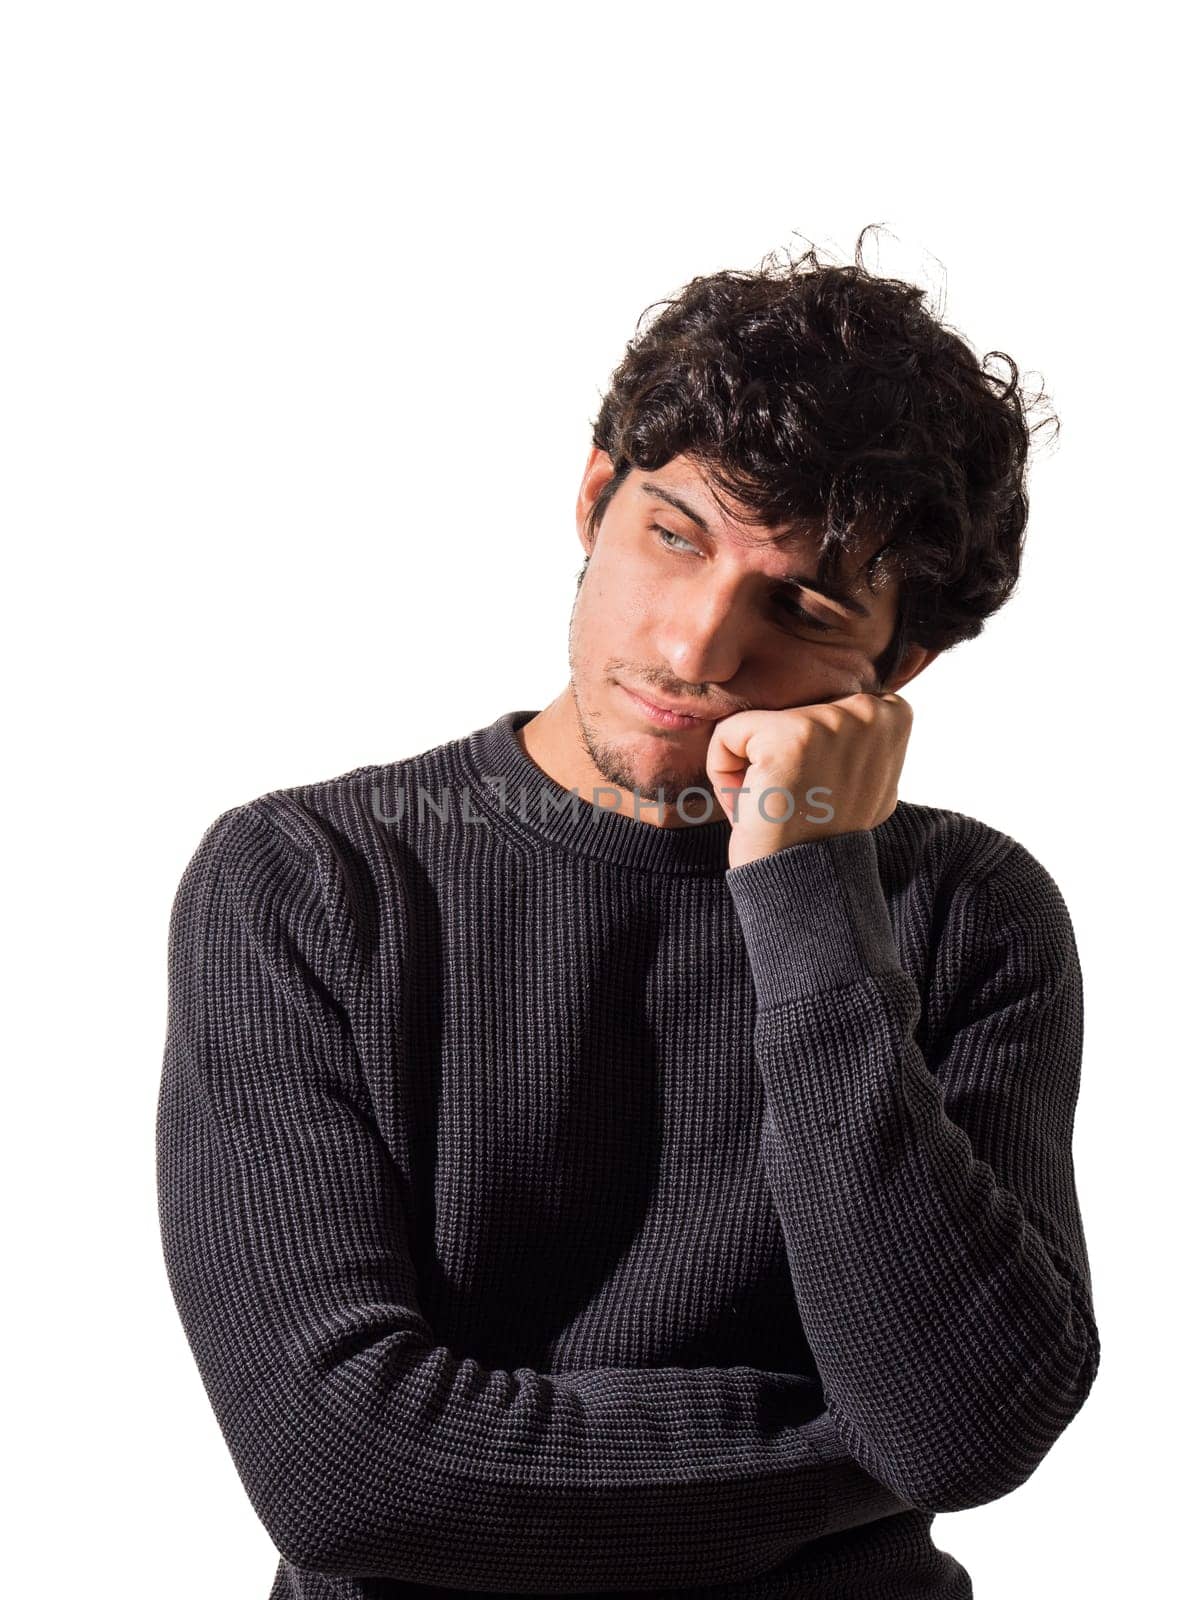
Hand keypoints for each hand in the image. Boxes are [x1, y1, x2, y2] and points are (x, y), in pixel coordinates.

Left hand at [705, 692, 913, 869]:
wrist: (805, 884)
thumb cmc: (824, 832)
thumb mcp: (866, 775)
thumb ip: (854, 735)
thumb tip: (839, 715)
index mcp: (893, 716)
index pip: (819, 702)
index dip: (809, 751)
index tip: (821, 790)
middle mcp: (870, 712)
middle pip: (786, 709)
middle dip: (778, 757)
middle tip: (798, 802)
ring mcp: (831, 721)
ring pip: (754, 724)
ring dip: (751, 768)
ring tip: (777, 804)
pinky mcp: (789, 736)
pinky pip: (727, 736)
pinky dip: (723, 774)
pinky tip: (752, 805)